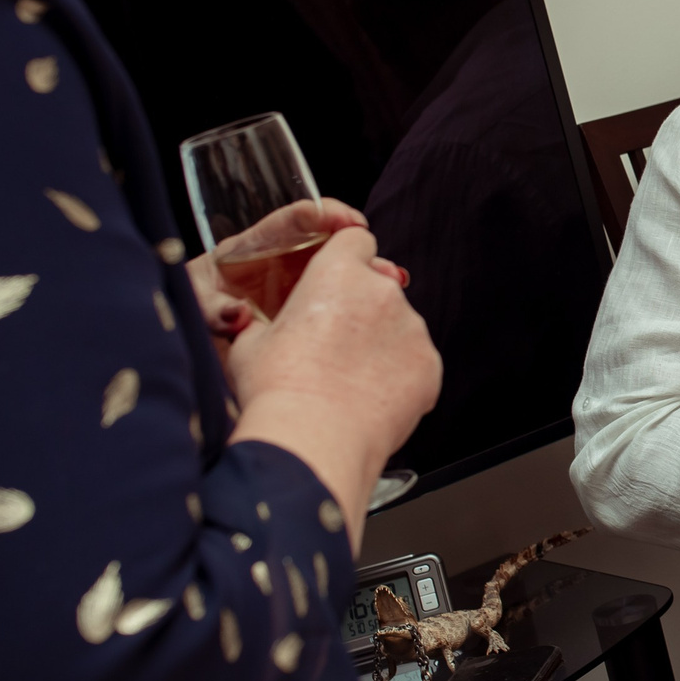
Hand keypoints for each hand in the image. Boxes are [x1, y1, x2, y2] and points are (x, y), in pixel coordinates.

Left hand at [189, 198, 404, 341]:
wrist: (198, 350)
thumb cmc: (193, 317)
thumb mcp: (195, 307)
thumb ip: (211, 309)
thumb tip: (237, 316)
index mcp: (250, 250)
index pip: (290, 221)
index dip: (320, 214)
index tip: (346, 221)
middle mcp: (280, 262)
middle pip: (325, 240)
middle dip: (354, 241)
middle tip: (373, 246)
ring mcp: (300, 286)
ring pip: (341, 269)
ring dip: (369, 270)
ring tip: (394, 278)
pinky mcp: (313, 310)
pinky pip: (344, 298)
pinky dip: (367, 298)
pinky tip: (387, 307)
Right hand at [227, 225, 440, 548]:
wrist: (313, 441)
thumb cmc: (277, 391)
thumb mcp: (249, 343)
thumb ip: (266, 320)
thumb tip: (259, 325)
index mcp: (337, 272)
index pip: (355, 238)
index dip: (345, 255)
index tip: (337, 277)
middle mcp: (382, 291)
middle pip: (378, 285)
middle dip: (361, 307)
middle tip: (333, 344)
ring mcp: (412, 328)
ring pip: (399, 326)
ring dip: (380, 343)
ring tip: (348, 380)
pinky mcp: (430, 366)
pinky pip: (415, 363)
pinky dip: (399, 376)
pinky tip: (369, 399)